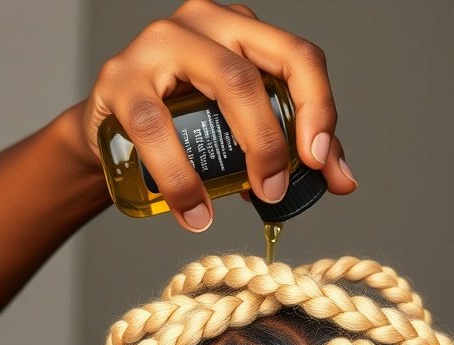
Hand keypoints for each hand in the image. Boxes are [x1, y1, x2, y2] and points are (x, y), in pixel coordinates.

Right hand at [82, 0, 356, 231]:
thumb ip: (293, 147)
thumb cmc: (183, 126)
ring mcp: (158, 45)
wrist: (111, 134)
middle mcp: (203, 24)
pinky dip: (181, 177)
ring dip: (241, 153)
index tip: (321, 163)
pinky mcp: (120, 79)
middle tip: (277, 192)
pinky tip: (194, 212)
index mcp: (242, 32)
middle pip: (256, 74)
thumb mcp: (241, 130)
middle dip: (276, 141)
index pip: (297, 58)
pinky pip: (155, 128)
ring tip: (245, 203)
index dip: (319, 109)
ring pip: (218, 86)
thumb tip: (342, 180)